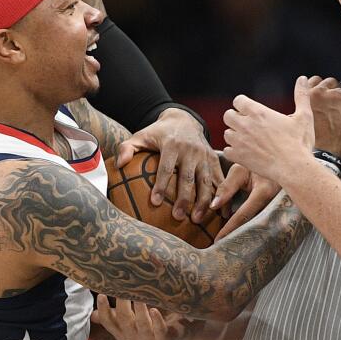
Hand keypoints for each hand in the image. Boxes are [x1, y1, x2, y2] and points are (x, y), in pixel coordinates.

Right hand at [91, 294, 193, 339]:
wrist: (180, 332)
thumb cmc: (153, 320)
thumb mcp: (133, 317)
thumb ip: (116, 315)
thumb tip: (92, 314)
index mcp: (124, 334)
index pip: (109, 323)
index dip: (104, 310)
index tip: (102, 294)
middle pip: (125, 322)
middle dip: (123, 305)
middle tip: (124, 288)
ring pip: (141, 326)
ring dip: (140, 310)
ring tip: (140, 295)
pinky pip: (159, 331)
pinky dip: (156, 320)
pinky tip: (154, 310)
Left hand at [115, 108, 221, 222]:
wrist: (184, 119)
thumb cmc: (158, 133)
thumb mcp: (141, 136)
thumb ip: (127, 148)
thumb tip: (119, 164)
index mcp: (172, 144)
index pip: (166, 167)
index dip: (160, 185)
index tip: (154, 203)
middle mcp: (191, 150)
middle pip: (188, 177)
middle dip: (184, 198)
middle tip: (178, 217)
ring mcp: (204, 155)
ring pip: (205, 181)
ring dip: (203, 201)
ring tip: (196, 219)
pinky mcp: (214, 159)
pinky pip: (219, 179)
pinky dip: (222, 196)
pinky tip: (222, 213)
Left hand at [211, 163, 280, 239]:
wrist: (278, 159)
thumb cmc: (256, 161)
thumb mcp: (240, 170)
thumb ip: (227, 188)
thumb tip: (213, 206)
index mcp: (265, 191)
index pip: (243, 215)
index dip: (230, 228)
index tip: (218, 240)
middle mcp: (275, 202)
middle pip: (254, 225)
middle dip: (239, 236)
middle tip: (224, 248)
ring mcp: (280, 206)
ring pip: (260, 224)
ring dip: (246, 233)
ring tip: (230, 244)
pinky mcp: (280, 208)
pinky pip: (265, 220)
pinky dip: (252, 226)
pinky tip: (243, 232)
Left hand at [222, 76, 313, 186]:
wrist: (293, 168)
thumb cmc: (299, 143)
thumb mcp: (304, 116)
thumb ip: (301, 96)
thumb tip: (302, 79)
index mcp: (258, 112)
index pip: (238, 100)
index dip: (243, 104)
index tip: (250, 110)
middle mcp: (245, 125)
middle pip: (228, 115)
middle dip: (235, 118)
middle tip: (246, 125)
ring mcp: (240, 141)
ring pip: (226, 133)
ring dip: (234, 135)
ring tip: (246, 139)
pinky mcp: (238, 156)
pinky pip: (227, 150)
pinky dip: (233, 151)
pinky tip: (244, 153)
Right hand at [306, 76, 340, 155]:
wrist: (327, 154)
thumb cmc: (314, 141)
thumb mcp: (302, 120)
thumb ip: (304, 106)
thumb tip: (310, 103)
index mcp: (307, 96)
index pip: (313, 80)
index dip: (318, 88)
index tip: (321, 94)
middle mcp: (321, 92)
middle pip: (329, 82)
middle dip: (331, 92)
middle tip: (333, 105)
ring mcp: (337, 95)